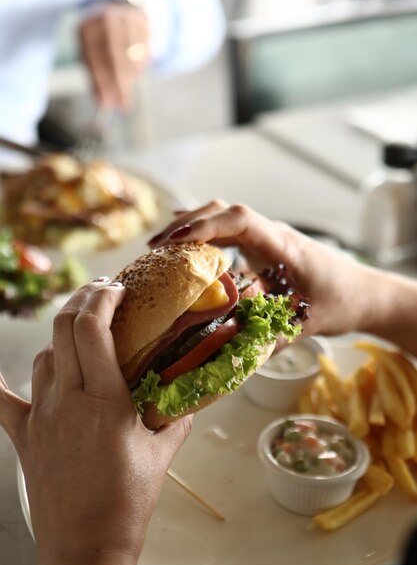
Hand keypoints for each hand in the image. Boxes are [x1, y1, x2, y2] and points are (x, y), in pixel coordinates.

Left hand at [0, 279, 190, 564]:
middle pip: (63, 329)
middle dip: (82, 301)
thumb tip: (190, 392)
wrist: (87, 545)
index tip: (117, 288)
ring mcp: (42, 417)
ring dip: (62, 338)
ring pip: (44, 357)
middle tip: (101, 294)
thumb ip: (177, 414)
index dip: (102, 298)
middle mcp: (68, 400)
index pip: (92, 328)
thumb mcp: (163, 450)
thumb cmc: (128, 500)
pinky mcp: (25, 436)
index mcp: (105, 400)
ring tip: (82, 337)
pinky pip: (3, 401)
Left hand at [79, 3, 149, 108]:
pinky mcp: (140, 21)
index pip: (93, 60)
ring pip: (131, 53)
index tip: (107, 104)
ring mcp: (124, 18)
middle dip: (119, 83)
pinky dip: (140, 64)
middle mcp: (104, 20)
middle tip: (123, 104)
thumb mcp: (94, 59)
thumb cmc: (104, 44)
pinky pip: (143, 49)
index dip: (100, 84)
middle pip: (113, 55)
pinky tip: (135, 69)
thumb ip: (97, 81)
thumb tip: (104, 104)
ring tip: (127, 86)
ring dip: (130, 76)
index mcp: (86, 29)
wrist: (120, 13)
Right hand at [148, 201, 416, 350]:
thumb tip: (230, 354)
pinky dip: (205, 233)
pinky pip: (230, 232)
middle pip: (225, 210)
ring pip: (225, 217)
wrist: (365, 292)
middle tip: (156, 247)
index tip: (176, 240)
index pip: (241, 220)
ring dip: (193, 226)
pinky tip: (182, 241)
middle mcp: (272, 235)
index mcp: (284, 245)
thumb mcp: (308, 322)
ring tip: (160, 247)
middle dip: (189, 223)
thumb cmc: (343, 301)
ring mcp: (268, 239)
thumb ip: (271, 336)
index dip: (206, 225)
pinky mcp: (265, 249)